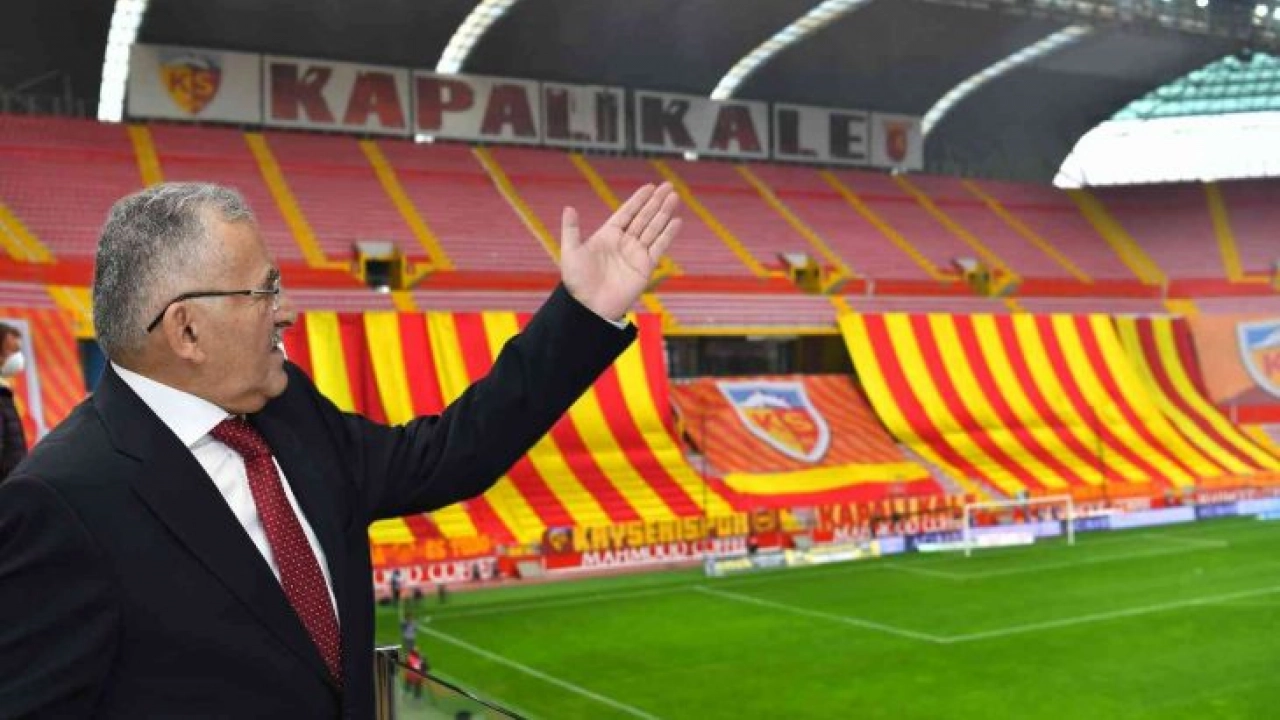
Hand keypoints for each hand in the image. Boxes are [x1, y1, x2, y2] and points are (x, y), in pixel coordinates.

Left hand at [560, 183, 681, 321]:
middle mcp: (624, 242)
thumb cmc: (577, 282)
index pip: (627, 212)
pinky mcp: (645, 267)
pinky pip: (659, 247)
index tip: (650, 187)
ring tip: (674, 197)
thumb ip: (571, 229)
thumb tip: (568, 208)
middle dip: (656, 201)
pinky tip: (676, 221)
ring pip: (653, 228)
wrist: (590, 307)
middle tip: (668, 186)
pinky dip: (668, 234)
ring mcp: (636, 254)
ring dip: (664, 213)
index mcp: (607, 235)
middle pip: (644, 217)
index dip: (638, 199)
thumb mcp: (571, 252)